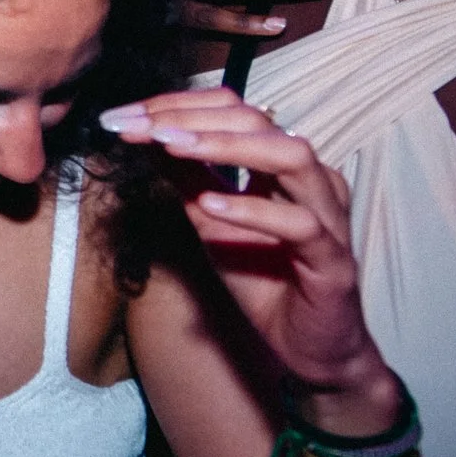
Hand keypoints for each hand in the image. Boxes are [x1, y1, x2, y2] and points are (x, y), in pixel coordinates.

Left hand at [100, 88, 399, 432]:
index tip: (123, 117)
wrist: (304, 349)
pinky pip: (299, 223)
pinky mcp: (333, 258)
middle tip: (139, 126)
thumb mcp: (209, 222)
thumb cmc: (262, 280)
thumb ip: (186, 179)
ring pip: (289, 157)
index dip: (177, 107)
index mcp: (282, 165)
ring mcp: (326, 215)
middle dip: (190, 120)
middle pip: (257, 123)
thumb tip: (145, 135)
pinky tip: (211, 205)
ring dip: (226, 146)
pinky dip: (252, 209)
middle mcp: (310, 179)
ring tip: (172, 146)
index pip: (233, 112)